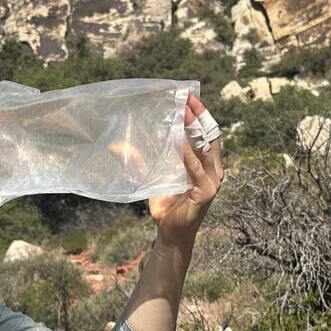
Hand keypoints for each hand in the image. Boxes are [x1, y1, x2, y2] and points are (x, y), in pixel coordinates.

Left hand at [147, 93, 223, 248]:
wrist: (170, 235)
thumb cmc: (166, 207)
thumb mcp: (152, 178)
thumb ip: (140, 161)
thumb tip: (116, 145)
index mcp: (206, 164)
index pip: (207, 133)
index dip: (199, 113)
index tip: (187, 95)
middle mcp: (214, 171)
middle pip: (209, 135)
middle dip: (199, 115)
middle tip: (186, 97)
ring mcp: (213, 182)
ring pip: (205, 148)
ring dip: (194, 129)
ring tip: (182, 112)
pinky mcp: (206, 193)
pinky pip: (197, 169)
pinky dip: (189, 154)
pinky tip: (180, 142)